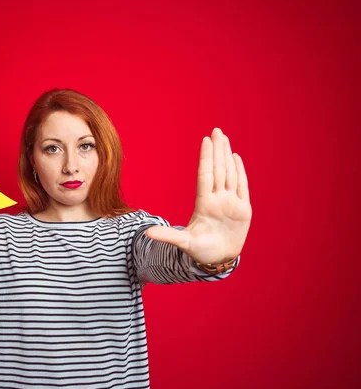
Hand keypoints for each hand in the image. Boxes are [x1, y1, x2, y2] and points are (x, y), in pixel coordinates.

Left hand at [145, 128, 251, 264]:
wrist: (217, 259)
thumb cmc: (199, 250)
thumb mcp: (183, 243)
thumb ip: (167, 236)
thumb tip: (146, 234)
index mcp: (204, 204)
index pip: (206, 175)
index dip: (206, 158)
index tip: (205, 141)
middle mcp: (217, 199)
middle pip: (218, 169)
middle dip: (217, 150)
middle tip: (216, 130)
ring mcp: (230, 202)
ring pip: (230, 174)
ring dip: (227, 155)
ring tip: (224, 138)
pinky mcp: (243, 209)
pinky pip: (242, 186)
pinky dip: (240, 172)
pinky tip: (236, 157)